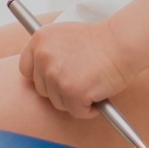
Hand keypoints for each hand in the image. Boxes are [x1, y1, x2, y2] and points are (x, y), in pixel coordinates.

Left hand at [18, 20, 135, 118]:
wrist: (121, 42)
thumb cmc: (100, 39)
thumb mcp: (65, 36)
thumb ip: (50, 51)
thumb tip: (41, 74)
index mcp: (39, 40)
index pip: (26, 69)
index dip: (41, 77)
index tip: (53, 80)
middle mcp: (43, 57)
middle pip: (42, 89)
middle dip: (60, 90)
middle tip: (79, 81)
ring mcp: (56, 75)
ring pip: (58, 103)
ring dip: (74, 100)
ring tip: (91, 84)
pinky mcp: (72, 91)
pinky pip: (76, 111)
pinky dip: (88, 109)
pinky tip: (98, 93)